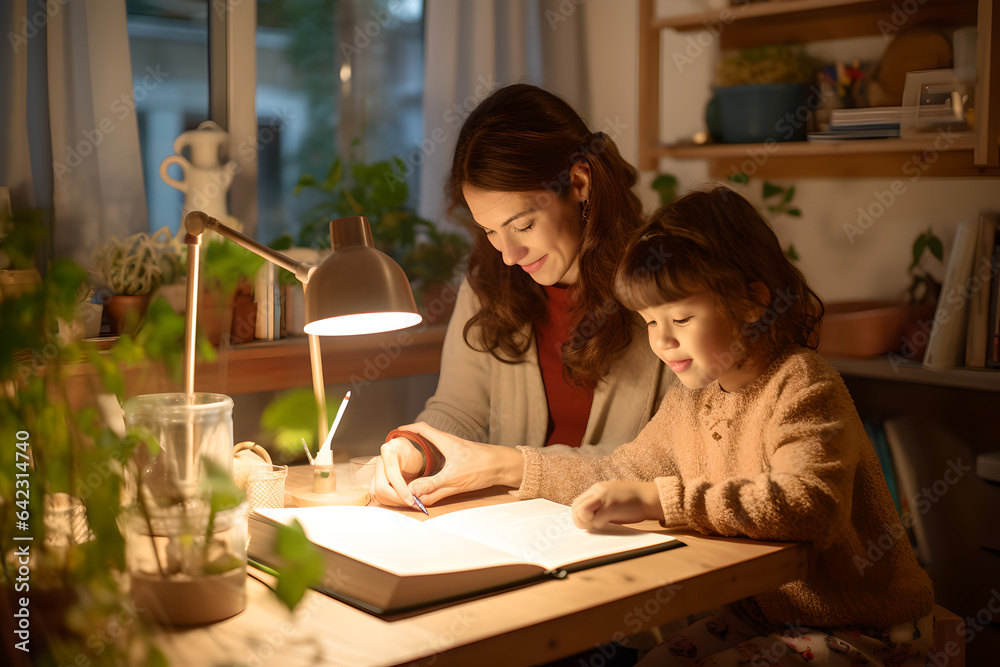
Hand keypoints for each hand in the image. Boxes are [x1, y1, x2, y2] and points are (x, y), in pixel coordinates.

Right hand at [371, 422, 523, 508]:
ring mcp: (456, 450)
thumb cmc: (482, 467)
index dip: (407, 429)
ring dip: (422, 452)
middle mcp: (449, 443)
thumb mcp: (454, 480)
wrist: (505, 466)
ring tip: (410, 462)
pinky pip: (442, 457)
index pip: (422, 429)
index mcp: (444, 441)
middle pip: (426, 438)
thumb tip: (412, 494)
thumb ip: (432, 488)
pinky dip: (432, 462)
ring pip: (434, 449)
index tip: (395, 432)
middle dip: (412, 442)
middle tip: (399, 449)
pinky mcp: (462, 459)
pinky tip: (430, 474)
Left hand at [571, 481, 664, 529]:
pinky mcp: (611, 506)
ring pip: (582, 512)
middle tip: (590, 526)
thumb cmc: (632, 501)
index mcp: (597, 488)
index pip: (576, 502)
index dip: (578, 515)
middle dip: (579, 520)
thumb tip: (586, 518)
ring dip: (588, 522)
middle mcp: (598, 491)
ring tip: (600, 523)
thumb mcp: (611, 497)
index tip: (586, 522)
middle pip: (575, 507)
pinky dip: (600, 525)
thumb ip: (598, 504)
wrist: (650, 497)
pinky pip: (596, 520)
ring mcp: (604, 497)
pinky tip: (611, 522)